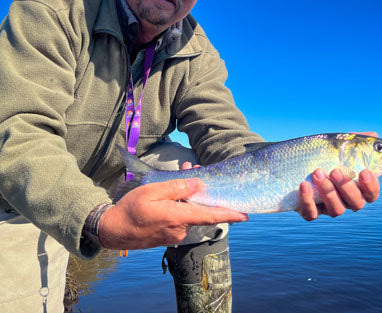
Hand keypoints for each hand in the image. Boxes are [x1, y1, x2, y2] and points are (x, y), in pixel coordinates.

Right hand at [98, 177, 247, 249]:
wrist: (113, 231)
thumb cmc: (131, 209)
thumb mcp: (153, 192)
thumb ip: (177, 188)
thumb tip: (198, 185)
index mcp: (177, 217)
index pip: (209, 216)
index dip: (229, 215)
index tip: (245, 214)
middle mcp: (180, 228)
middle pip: (199, 209)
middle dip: (202, 191)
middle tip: (194, 169)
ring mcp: (174, 234)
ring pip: (189, 212)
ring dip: (189, 196)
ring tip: (183, 173)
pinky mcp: (168, 236)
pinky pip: (181, 218)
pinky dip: (182, 205)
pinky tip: (173, 192)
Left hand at [297, 131, 379, 220]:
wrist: (293, 167)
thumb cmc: (321, 158)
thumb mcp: (335, 148)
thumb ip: (353, 143)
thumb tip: (374, 135)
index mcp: (355, 188)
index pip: (371, 194)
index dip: (371, 186)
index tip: (364, 171)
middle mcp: (345, 202)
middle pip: (356, 203)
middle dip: (346, 186)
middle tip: (335, 170)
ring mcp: (327, 209)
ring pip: (336, 210)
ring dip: (328, 192)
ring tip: (318, 173)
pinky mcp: (309, 212)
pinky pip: (311, 214)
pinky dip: (308, 201)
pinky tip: (304, 185)